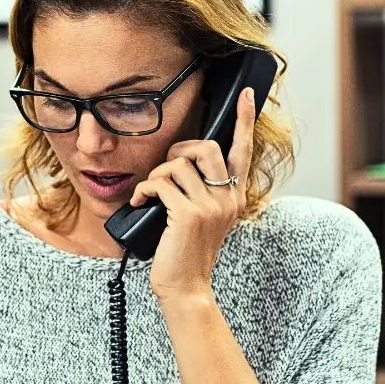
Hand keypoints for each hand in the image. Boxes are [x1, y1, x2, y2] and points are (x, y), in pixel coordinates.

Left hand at [130, 86, 253, 303]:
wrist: (185, 288)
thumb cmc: (187, 253)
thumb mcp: (205, 220)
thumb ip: (203, 192)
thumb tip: (181, 164)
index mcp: (235, 198)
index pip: (244, 152)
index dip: (244, 121)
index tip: (246, 95)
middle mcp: (228, 199)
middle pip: (206, 148)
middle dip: (178, 150)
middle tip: (165, 170)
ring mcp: (210, 206)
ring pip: (178, 164)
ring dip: (157, 175)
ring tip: (150, 194)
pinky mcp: (188, 214)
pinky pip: (160, 183)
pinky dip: (143, 189)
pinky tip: (138, 203)